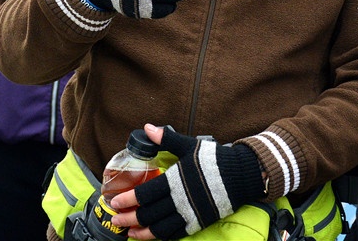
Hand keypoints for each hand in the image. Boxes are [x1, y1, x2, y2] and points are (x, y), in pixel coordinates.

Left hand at [115, 124, 264, 239]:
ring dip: (141, 232)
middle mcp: (179, 201)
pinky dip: (160, 237)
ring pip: (159, 229)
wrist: (242, 175)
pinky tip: (152, 236)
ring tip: (130, 233)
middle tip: (116, 220)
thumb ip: (167, 139)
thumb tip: (149, 128)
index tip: (114, 202)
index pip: (144, 194)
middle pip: (147, 214)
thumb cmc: (215, 159)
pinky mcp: (198, 223)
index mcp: (175, 181)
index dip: (127, 199)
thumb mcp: (190, 146)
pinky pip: (174, 234)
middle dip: (128, 218)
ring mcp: (188, 214)